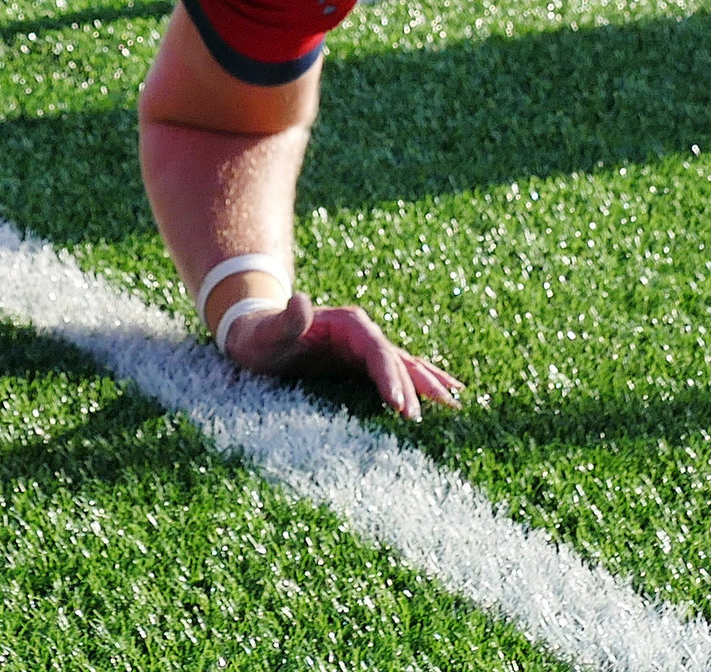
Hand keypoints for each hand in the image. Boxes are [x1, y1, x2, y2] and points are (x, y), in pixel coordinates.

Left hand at [219, 296, 466, 421]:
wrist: (254, 332)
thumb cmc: (258, 336)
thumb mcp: (266, 330)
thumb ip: (285, 319)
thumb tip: (301, 299)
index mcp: (346, 324)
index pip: (377, 352)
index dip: (392, 377)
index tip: (402, 406)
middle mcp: (361, 332)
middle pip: (397, 358)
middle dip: (418, 384)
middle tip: (441, 410)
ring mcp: (362, 346)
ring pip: (404, 363)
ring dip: (429, 381)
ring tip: (456, 401)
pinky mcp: (360, 360)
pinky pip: (395, 370)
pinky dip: (418, 380)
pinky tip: (439, 391)